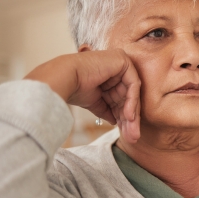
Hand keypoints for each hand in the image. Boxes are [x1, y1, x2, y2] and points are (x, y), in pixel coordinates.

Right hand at [24, 49, 140, 142]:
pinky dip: (132, 101)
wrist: (65, 79)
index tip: (128, 135)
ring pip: (133, 93)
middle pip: (129, 97)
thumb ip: (108, 110)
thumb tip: (116, 122)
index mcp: (110, 76)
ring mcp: (121, 62)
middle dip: (131, 119)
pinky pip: (133, 85)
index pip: (122, 99)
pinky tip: (129, 116)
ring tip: (132, 131)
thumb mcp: (97, 104)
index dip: (125, 118)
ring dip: (133, 114)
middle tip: (133, 137)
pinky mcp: (123, 60)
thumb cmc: (75, 89)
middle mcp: (117, 68)